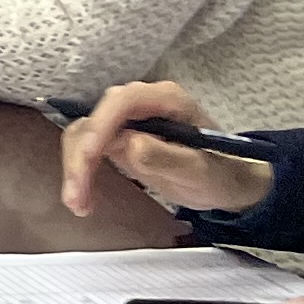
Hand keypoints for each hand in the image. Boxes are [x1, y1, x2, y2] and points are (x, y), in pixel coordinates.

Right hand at [58, 78, 267, 217]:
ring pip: (84, 134)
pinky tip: (82, 198)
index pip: (123, 102)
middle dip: (81, 156)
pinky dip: (80, 172)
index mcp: (166, 99)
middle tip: (77, 195)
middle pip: (96, 118)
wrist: (227, 182)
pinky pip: (87, 149)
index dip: (101, 125)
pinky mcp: (116, 138)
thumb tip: (129, 144)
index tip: (89, 157)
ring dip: (75, 167)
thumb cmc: (221, 173)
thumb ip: (168, 156)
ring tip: (78, 204)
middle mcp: (140, 104)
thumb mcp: (201, 170)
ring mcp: (126, 120)